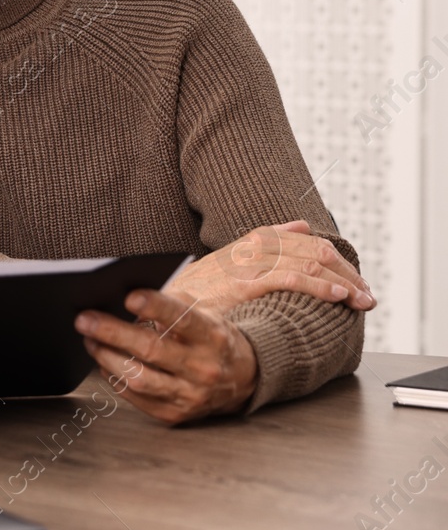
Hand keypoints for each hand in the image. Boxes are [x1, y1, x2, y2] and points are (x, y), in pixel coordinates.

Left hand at [77, 289, 257, 424]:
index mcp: (213, 337)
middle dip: (113, 333)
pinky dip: (115, 378)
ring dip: (107, 357)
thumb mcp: (203, 314)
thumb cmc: (210, 338)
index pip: (183, 319)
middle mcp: (203, 369)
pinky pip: (136, 397)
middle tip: (84, 319)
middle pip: (152, 350)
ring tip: (89, 340)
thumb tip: (124, 300)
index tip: (129, 297)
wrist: (242, 379)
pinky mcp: (175, 415)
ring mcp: (190, 396)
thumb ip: (170, 305)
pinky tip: (104, 362)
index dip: (156, 307)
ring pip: (139, 378)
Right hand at [171, 221, 373, 312]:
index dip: (337, 261)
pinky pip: (291, 279)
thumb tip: (301, 224)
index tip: (355, 282)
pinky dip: (320, 287)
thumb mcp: (228, 259)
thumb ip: (265, 241)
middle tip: (367, 295)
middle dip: (348, 274)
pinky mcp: (244, 283)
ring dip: (344, 283)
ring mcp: (248, 264)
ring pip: (310, 263)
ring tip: (362, 300)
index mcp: (252, 240)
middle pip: (316, 251)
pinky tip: (338, 298)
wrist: (162, 305)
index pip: (307, 241)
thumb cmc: (195, 290)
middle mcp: (253, 247)